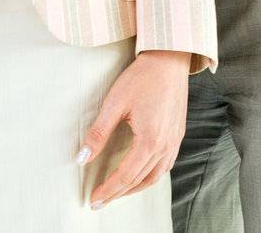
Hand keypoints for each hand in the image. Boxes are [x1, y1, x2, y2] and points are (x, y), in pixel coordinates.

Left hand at [77, 49, 190, 209]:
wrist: (168, 60)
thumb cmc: (142, 78)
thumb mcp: (115, 103)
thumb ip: (98, 133)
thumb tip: (82, 158)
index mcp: (150, 141)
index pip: (125, 176)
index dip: (108, 190)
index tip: (93, 199)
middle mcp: (165, 146)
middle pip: (140, 181)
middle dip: (119, 193)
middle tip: (101, 201)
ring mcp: (174, 142)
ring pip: (154, 177)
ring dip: (135, 188)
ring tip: (118, 192)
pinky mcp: (178, 135)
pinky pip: (165, 166)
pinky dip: (150, 176)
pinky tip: (141, 174)